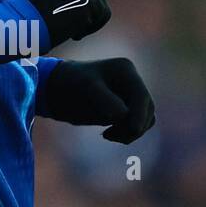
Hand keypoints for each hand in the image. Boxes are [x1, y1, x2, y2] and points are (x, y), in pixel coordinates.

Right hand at [15, 0, 110, 48]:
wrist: (25, 22)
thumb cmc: (24, 12)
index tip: (59, 10)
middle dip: (83, 6)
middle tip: (68, 21)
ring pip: (98, 2)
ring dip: (86, 18)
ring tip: (68, 29)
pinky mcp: (94, 0)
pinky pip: (103, 15)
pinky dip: (90, 28)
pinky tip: (73, 33)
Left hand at [41, 57, 155, 142]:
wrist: (58, 90)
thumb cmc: (71, 84)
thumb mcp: (86, 88)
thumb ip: (105, 100)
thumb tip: (123, 116)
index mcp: (126, 70)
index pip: (141, 97)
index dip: (140, 115)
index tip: (132, 131)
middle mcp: (132, 81)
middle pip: (147, 109)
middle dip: (134, 125)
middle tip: (109, 135)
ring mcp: (130, 95)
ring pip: (145, 119)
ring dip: (131, 132)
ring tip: (108, 135)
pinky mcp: (126, 108)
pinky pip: (136, 124)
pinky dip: (126, 133)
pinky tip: (108, 134)